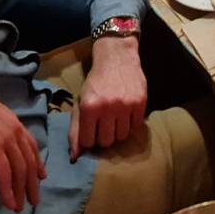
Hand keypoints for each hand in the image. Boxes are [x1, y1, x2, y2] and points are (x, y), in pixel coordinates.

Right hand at [0, 67, 44, 212]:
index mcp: (12, 120)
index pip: (30, 144)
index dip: (36, 161)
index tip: (41, 176)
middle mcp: (14, 128)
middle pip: (29, 159)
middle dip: (32, 182)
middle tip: (34, 200)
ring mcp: (5, 137)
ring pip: (20, 169)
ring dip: (22, 190)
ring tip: (20, 207)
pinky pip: (5, 173)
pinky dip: (8, 190)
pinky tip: (9, 203)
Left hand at [68, 37, 145, 161]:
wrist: (117, 56)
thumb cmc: (97, 81)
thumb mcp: (81, 101)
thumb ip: (76, 129)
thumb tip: (74, 157)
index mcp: (88, 107)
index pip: (88, 141)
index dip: (89, 138)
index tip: (92, 129)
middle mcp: (107, 107)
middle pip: (106, 142)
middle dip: (104, 136)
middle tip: (104, 124)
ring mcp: (125, 105)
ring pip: (122, 137)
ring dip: (118, 130)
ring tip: (116, 117)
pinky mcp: (140, 102)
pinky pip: (135, 126)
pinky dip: (131, 122)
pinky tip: (127, 111)